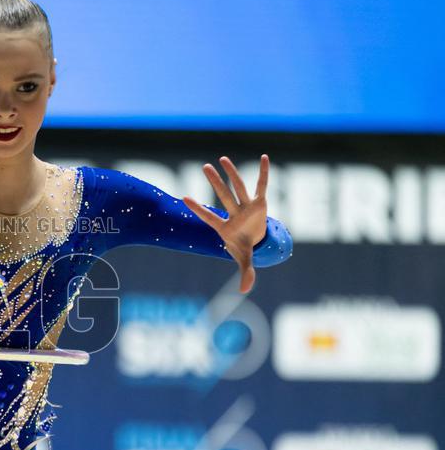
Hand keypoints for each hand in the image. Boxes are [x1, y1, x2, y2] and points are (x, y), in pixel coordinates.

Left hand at [182, 155, 269, 294]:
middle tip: (204, 167)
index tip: (184, 198)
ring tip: (222, 158)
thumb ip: (245, 274)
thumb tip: (243, 292)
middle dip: (215, 183)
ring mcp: (246, 206)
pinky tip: (265, 157)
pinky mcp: (260, 202)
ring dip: (232, 173)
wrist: (255, 240)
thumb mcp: (244, 260)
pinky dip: (264, 172)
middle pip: (224, 196)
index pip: (209, 217)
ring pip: (239, 187)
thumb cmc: (243, 247)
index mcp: (225, 227)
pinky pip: (262, 185)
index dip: (198, 209)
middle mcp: (234, 213)